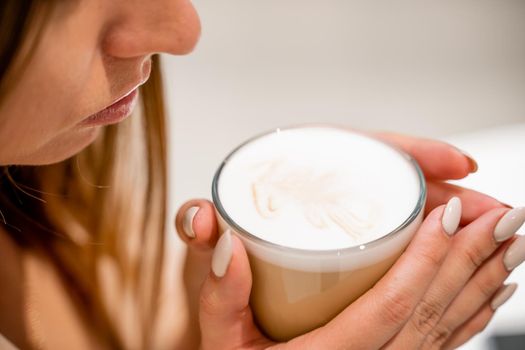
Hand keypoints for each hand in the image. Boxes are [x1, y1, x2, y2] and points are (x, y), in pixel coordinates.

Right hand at [175, 134, 522, 348]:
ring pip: (449, 328)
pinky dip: (475, 315)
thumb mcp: (220, 337)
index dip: (425, 258)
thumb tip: (227, 242)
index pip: (392, 305)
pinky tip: (495, 291)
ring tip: (511, 242)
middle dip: (471, 259)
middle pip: (432, 313)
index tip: (447, 213)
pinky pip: (446, 344)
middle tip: (500, 215)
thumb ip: (219, 291)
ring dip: (484, 281)